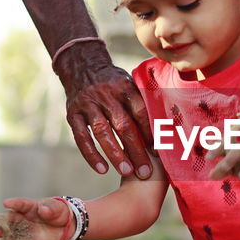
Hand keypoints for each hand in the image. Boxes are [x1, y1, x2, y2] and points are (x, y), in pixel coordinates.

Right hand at [0, 197, 71, 239]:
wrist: (69, 225)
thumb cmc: (60, 212)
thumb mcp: (58, 208)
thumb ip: (50, 209)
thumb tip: (42, 210)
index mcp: (31, 207)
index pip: (21, 204)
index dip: (14, 203)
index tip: (6, 203)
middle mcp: (26, 219)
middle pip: (12, 220)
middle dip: (4, 222)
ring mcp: (28, 231)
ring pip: (14, 233)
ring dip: (5, 235)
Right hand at [57, 50, 152, 178]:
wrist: (82, 67)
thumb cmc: (114, 83)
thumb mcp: (130, 83)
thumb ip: (143, 103)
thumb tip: (167, 129)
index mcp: (124, 87)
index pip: (140, 112)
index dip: (149, 132)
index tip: (159, 153)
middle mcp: (106, 95)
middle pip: (123, 125)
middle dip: (135, 150)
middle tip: (145, 172)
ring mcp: (88, 104)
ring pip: (102, 132)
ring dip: (115, 154)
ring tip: (126, 172)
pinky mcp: (73, 114)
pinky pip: (81, 137)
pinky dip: (91, 155)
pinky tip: (102, 169)